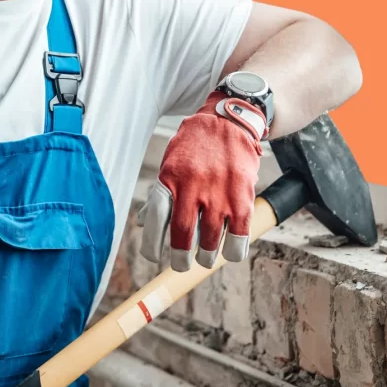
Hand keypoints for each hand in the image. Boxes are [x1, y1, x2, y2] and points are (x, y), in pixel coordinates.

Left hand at [138, 91, 265, 270]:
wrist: (229, 122)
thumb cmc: (195, 146)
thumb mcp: (171, 163)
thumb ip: (160, 194)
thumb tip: (144, 223)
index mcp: (171, 179)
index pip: (157, 220)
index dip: (153, 244)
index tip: (153, 257)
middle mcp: (194, 188)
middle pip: (184, 235)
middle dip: (181, 258)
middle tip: (181, 264)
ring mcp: (220, 195)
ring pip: (211, 240)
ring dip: (206, 256)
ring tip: (204, 258)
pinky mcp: (242, 199)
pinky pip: (238, 236)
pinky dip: (233, 252)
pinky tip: (228, 253)